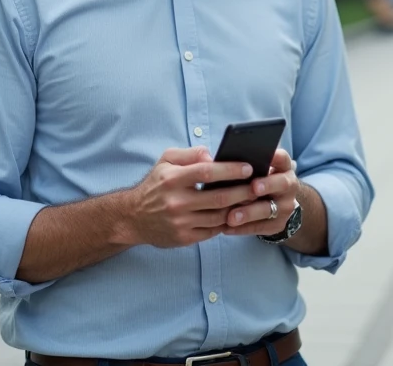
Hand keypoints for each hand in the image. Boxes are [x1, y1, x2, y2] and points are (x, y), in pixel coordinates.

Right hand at [121, 147, 256, 248]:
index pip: (207, 172)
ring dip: (239, 209)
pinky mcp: (184, 238)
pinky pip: (213, 231)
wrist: (133, 217)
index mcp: (172, 179)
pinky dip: (227, 222)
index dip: (230, 169)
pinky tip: (238, 214)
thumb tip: (212, 154)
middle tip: (259, 185)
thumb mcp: (165, 161)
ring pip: (219, 216)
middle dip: (243, 191)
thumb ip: (189, 154)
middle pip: (219, 197)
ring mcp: (181, 222)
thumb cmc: (155, 185)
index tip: (248, 168)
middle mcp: (176, 202)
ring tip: (254, 200)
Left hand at [222, 149, 299, 237]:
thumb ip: (244, 164)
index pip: (283, 158)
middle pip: (281, 184)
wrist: (275, 203)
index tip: (263, 156)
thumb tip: (215, 162)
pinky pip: (260, 227)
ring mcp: (285, 206)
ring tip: (231, 217)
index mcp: (282, 166)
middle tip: (253, 188)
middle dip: (267, 185)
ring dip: (249, 213)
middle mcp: (288, 185)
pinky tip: (226, 227)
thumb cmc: (257, 179)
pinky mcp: (277, 224)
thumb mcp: (257, 168)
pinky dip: (242, 228)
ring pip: (268, 210)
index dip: (275, 157)